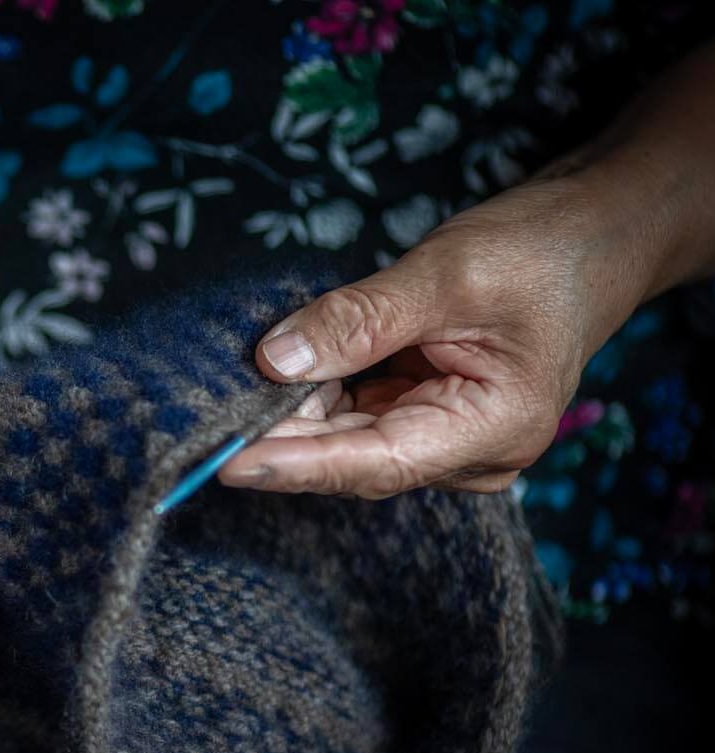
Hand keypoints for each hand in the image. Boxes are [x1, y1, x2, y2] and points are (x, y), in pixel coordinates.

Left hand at [220, 175, 656, 498]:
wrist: (598, 235)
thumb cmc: (541, 250)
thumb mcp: (447, 274)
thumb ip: (360, 320)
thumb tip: (276, 361)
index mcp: (491, 431)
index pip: (372, 463)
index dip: (294, 465)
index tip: (224, 463)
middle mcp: (468, 453)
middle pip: (352, 458)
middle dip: (281, 434)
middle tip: (206, 410)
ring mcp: (446, 438)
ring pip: (347, 438)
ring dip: (293, 413)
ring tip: (235, 384)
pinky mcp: (425, 414)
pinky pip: (355, 414)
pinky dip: (316, 393)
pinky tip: (278, 372)